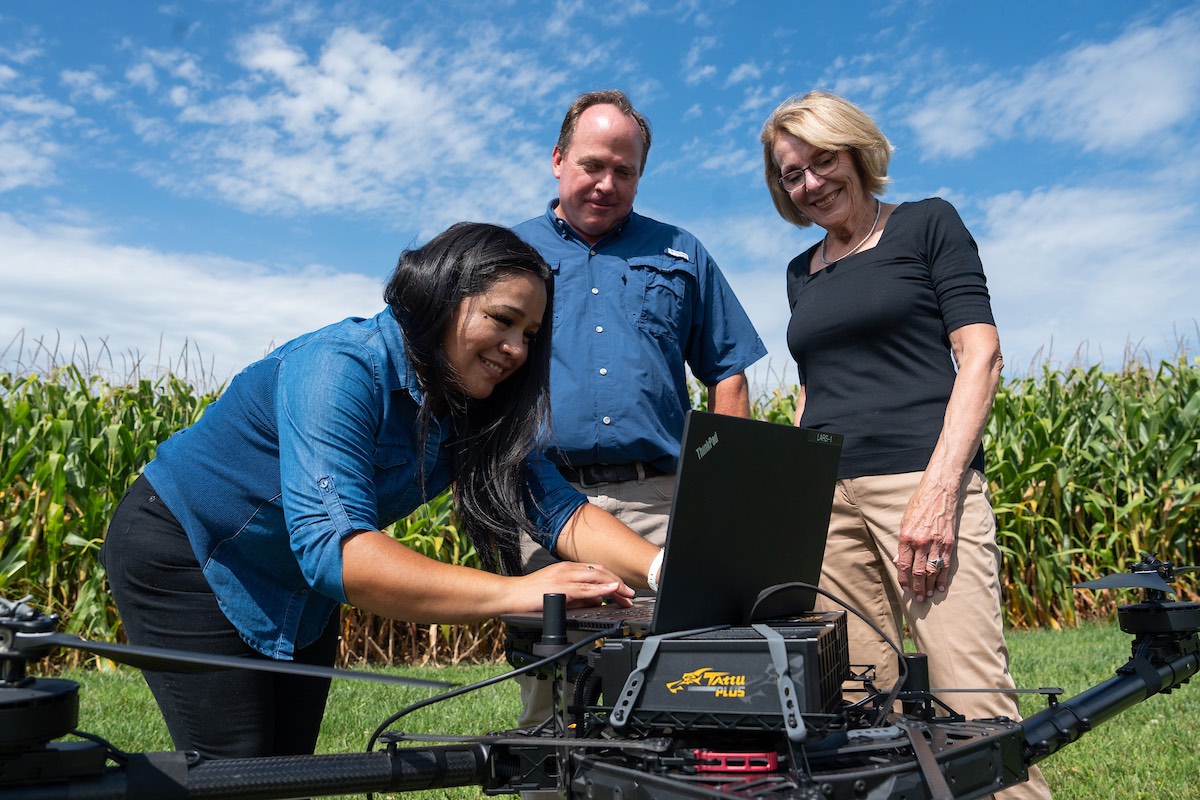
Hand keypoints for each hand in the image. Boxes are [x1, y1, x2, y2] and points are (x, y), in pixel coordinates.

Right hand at [510, 561, 634, 612]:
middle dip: (619, 583)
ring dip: (615, 586)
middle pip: (600, 572)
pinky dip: (602, 589)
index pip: (596, 571)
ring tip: (627, 595)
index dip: (613, 579)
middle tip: (631, 595)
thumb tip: (598, 601)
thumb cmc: (530, 596)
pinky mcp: (561, 587)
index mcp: (567, 568)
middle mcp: (568, 569)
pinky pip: (586, 588)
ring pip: (596, 578)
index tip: (624, 590)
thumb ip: (578, 596)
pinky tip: (612, 590)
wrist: (511, 595)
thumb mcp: (559, 594)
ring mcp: (564, 577)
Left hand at [894, 482, 958, 600]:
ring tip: (926, 595)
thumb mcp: (904, 522)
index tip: (904, 589)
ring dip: (929, 585)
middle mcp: (921, 542)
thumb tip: (900, 562)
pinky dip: (943, 577)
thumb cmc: (919, 506)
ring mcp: (936, 543)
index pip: (904, 564)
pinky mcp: (949, 542)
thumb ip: (902, 543)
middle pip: (918, 571)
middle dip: (917, 587)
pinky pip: (945, 564)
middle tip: (917, 598)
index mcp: (907, 537)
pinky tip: (940, 587)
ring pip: (932, 571)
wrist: (939, 493)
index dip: (904, 579)